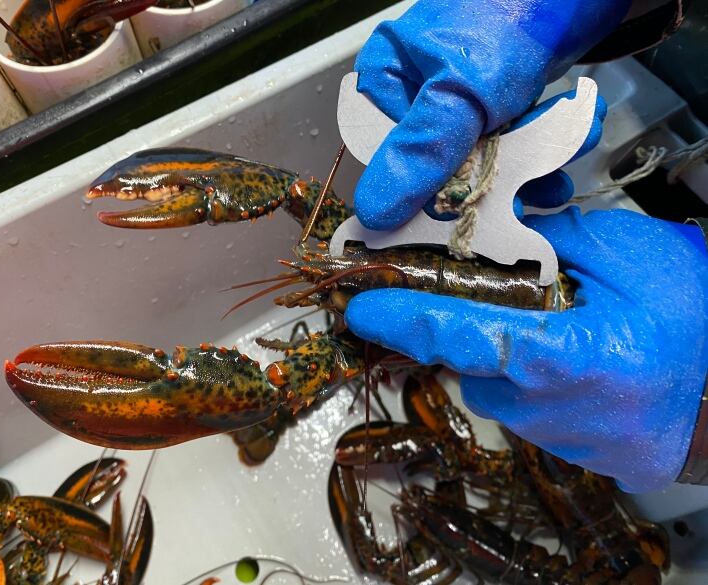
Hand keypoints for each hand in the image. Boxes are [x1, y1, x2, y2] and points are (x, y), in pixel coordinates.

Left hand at [345, 208, 707, 491]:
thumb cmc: (696, 326)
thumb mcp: (629, 255)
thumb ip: (555, 238)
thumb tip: (503, 227)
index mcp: (549, 356)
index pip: (448, 334)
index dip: (398, 316)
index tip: (360, 304)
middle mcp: (533, 404)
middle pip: (459, 353)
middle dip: (458, 314)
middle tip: (483, 279)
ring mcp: (541, 430)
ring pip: (484, 375)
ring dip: (494, 338)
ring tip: (547, 311)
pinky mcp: (550, 440)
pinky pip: (510, 393)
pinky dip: (517, 363)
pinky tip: (561, 342)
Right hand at [353, 0, 629, 229]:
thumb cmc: (513, 12)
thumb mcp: (461, 91)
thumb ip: (422, 150)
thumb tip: (373, 210)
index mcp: (387, 78)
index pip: (391, 157)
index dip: (428, 191)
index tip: (468, 208)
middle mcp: (417, 87)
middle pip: (441, 162)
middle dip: (494, 176)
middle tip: (530, 189)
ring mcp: (459, 90)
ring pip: (484, 152)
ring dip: (530, 161)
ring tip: (564, 154)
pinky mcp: (498, 91)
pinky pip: (512, 134)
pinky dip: (544, 140)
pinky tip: (571, 134)